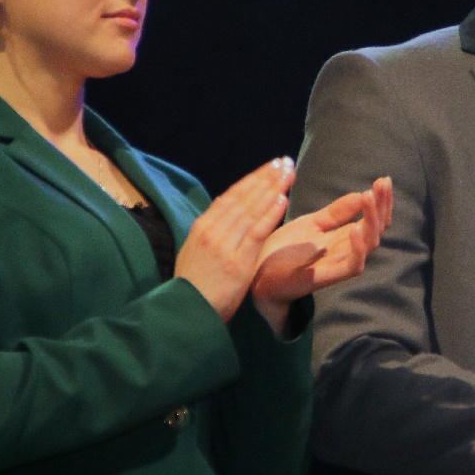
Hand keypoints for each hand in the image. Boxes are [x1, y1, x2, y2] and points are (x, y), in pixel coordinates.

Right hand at [175, 159, 292, 321]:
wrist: (186, 312)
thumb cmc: (194, 288)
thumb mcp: (195, 253)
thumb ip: (211, 234)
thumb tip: (225, 216)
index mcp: (202, 227)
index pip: (230, 196)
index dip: (251, 179)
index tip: (268, 167)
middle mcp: (212, 230)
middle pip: (243, 197)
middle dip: (265, 177)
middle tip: (284, 161)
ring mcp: (224, 244)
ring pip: (251, 210)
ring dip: (272, 188)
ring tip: (288, 172)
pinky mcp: (237, 261)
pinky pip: (256, 232)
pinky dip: (270, 214)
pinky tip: (283, 199)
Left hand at [250, 176, 393, 334]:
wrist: (257, 276)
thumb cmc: (283, 251)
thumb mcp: (312, 223)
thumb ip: (336, 212)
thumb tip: (362, 193)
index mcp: (344, 237)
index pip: (373, 219)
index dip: (381, 201)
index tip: (383, 180)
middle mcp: (346, 250)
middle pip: (377, 229)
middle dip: (382, 205)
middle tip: (383, 184)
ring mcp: (339, 263)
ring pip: (370, 244)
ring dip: (372, 220)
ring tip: (369, 198)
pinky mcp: (328, 276)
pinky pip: (353, 266)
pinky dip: (358, 248)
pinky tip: (355, 228)